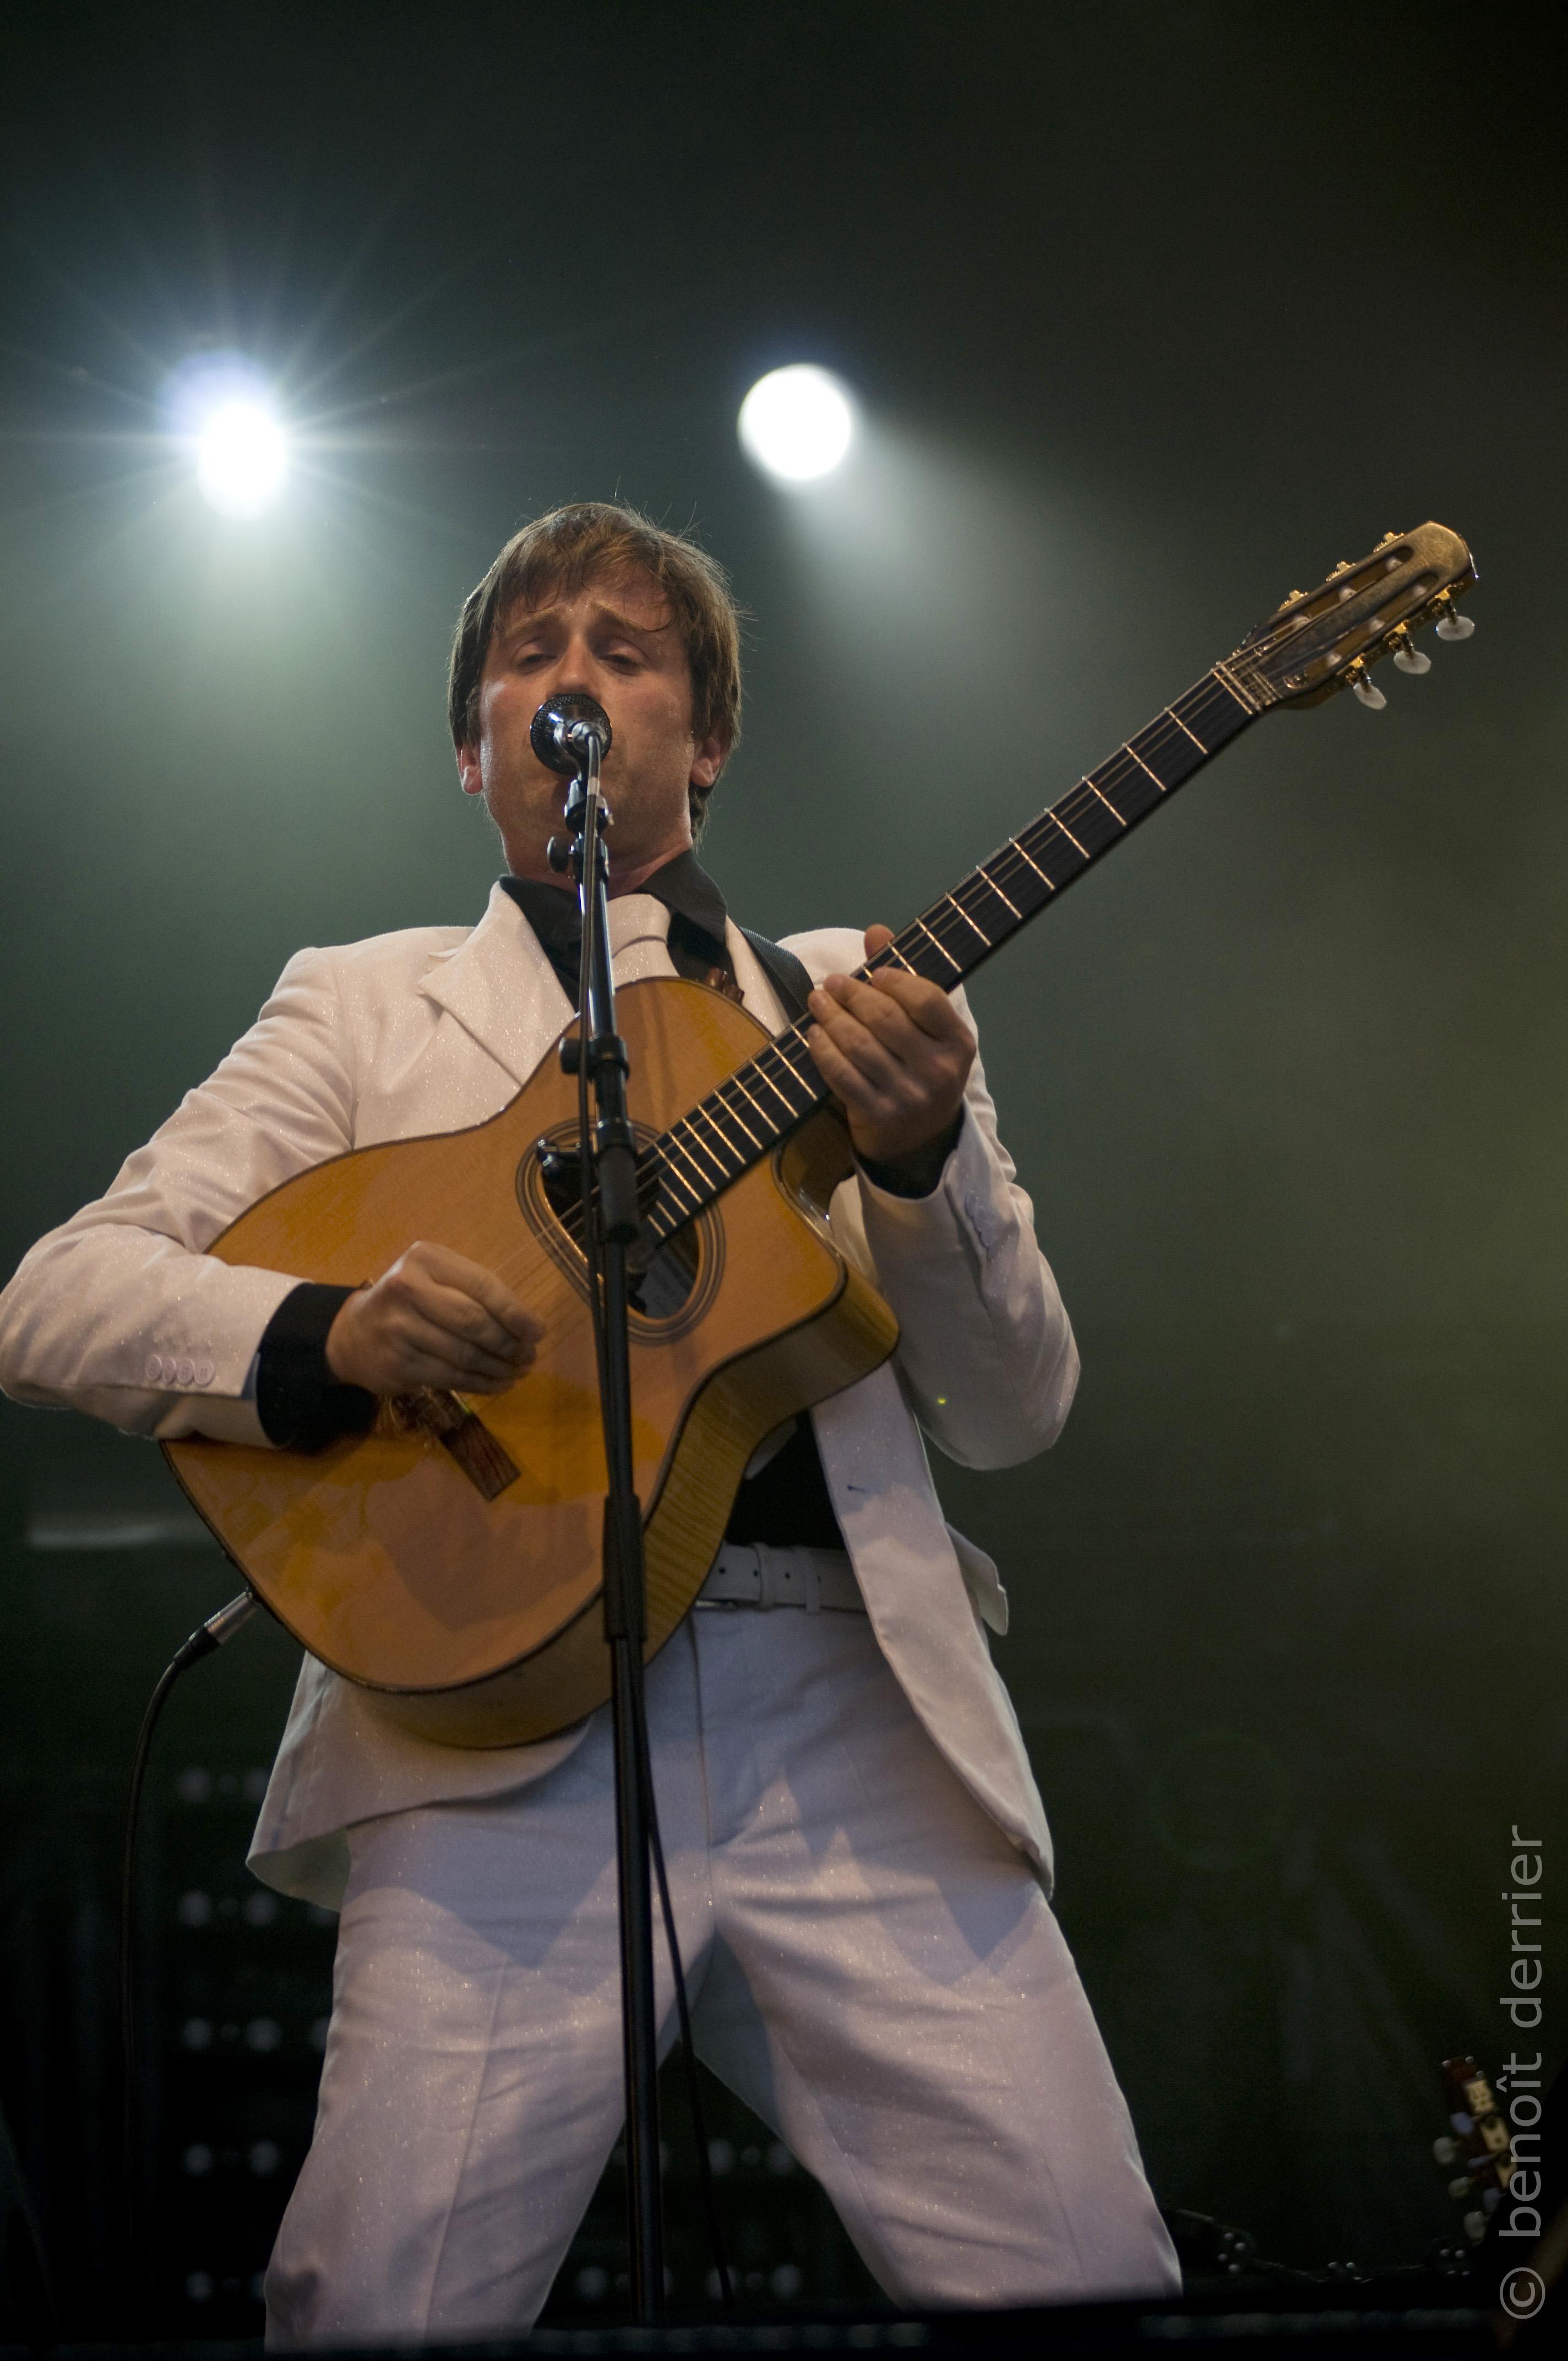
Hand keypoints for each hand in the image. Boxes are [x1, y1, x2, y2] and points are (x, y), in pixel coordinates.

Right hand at [325, 1241, 541, 1395]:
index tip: (537, 1331)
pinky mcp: (398, 1363)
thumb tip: (528, 1326)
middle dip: (509, 1343)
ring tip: (518, 1372)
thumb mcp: (435, 1280)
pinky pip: (452, 1377)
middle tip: (529, 1356)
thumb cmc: (408, 1303)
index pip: (482, 1285)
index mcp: (425, 1259)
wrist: (352, 1335)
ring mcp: (400, 1328)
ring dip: (499, 1367)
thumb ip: (475, 1293)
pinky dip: (481, 1384)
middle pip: (474, 1321)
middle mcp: (408, 1288)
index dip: (515, 1312)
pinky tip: (498, 1384)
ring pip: (465, 1354)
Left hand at [804, 925, 974, 1170]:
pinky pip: (842, 1075)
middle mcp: (939, 1071)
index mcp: (958, 1043)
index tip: (873, 974)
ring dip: (831, 1018)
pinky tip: (814, 1035)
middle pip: (887, 1020)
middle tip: (832, 983)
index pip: (928, 1000)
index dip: (896, 980)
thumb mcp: (925, 1030)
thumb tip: (876, 931)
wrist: (920, 1139)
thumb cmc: (922, 1069)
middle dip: (853, 995)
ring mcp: (909, 1096)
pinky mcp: (878, 1115)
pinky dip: (823, 1051)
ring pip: (860, 1046)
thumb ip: (903, 979)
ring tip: (817, 1000)